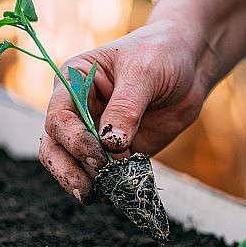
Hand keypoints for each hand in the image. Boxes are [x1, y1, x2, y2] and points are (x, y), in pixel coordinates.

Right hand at [39, 22, 206, 201]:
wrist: (190, 65)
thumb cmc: (161, 53)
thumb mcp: (144, 71)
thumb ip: (126, 106)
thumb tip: (111, 143)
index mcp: (73, 82)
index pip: (58, 117)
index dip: (74, 141)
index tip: (99, 156)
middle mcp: (77, 110)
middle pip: (55, 147)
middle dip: (67, 171)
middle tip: (89, 191)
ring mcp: (95, 134)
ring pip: (74, 166)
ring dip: (89, 183)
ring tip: (110, 193)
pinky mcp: (116, 152)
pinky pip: (105, 175)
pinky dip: (111, 186)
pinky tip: (123, 192)